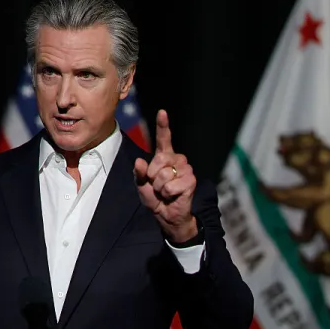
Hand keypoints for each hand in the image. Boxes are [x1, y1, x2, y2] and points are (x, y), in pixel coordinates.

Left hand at [133, 109, 198, 242]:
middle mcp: (177, 160)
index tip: (162, 112)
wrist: (167, 216)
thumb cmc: (155, 199)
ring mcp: (186, 169)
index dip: (163, 126)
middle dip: (152, 175)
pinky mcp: (191, 181)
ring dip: (160, 188)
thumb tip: (139, 161)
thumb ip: (139, 174)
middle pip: (159, 159)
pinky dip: (167, 194)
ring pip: (164, 174)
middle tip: (157, 186)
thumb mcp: (142, 186)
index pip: (163, 139)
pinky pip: (170, 186)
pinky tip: (173, 196)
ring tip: (165, 192)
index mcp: (164, 158)